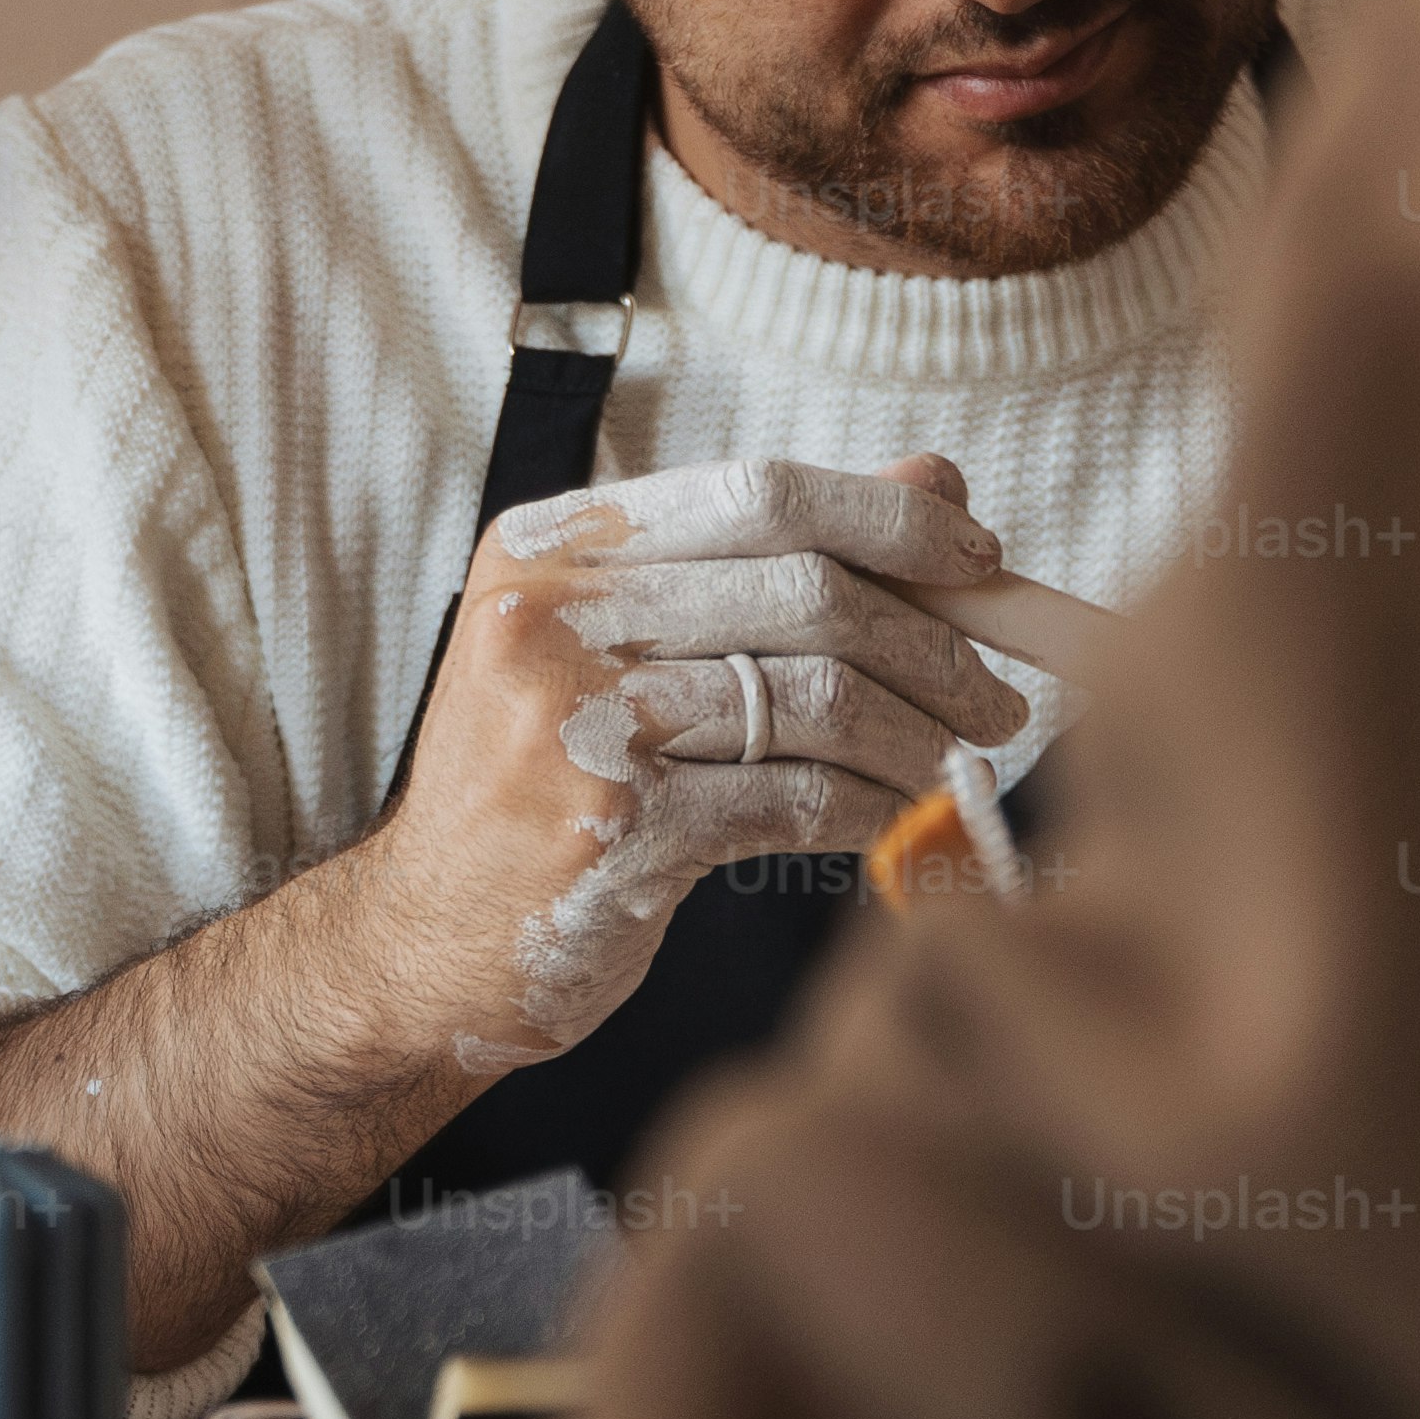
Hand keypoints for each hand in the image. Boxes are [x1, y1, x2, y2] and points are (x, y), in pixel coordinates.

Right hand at [341, 452, 1029, 1075]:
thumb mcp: (624, 642)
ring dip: (919, 738)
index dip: (892, 517)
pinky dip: (873, 810)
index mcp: (553, 546)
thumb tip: (936, 474)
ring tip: (960, 766)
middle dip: (936, 649)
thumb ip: (768, 552)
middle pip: (806, 594)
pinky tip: (898, 822)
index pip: (761, 492)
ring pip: (816, 700)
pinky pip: (796, 800)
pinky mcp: (613, 834)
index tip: (981, 557)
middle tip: (999, 702)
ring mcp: (573, 727)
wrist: (419, 944)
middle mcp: (550, 619)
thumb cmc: (541, 784)